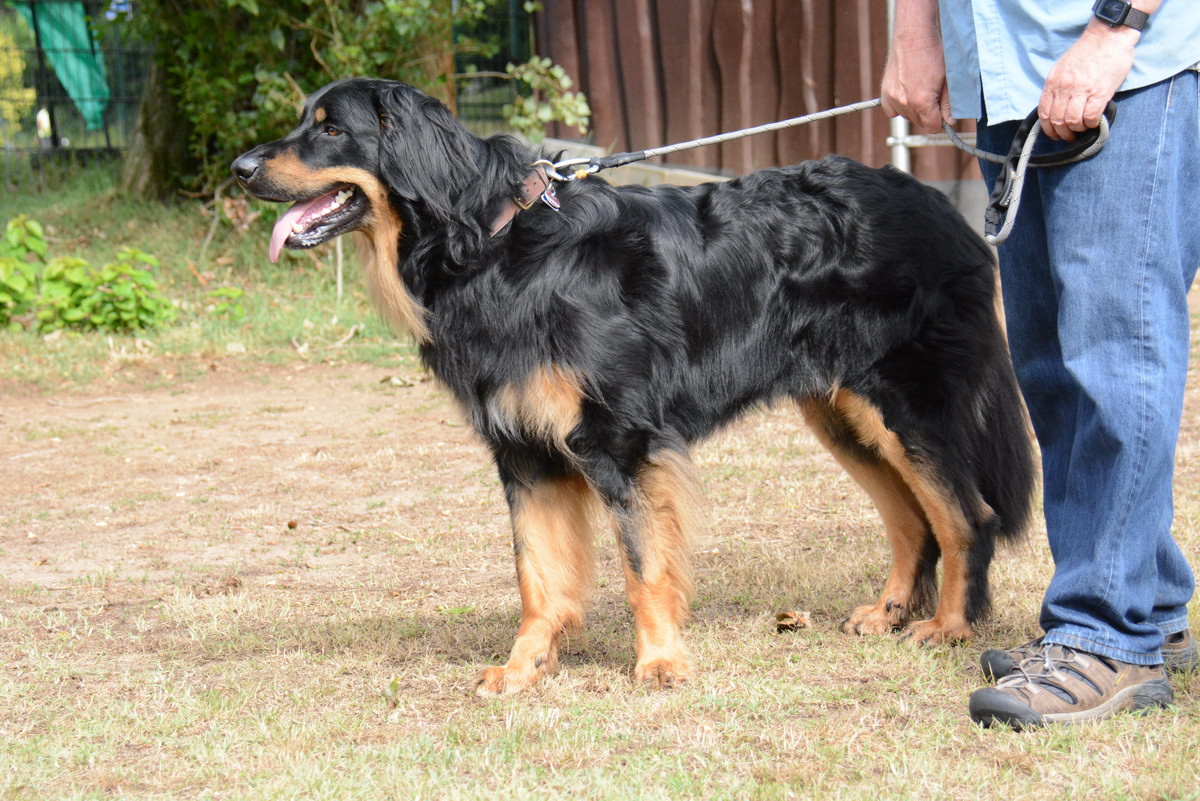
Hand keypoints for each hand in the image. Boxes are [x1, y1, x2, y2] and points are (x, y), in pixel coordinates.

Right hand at [880, 0, 954, 133]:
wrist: (913, 37)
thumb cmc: (932, 54)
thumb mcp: (947, 80)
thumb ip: (948, 104)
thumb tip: (949, 121)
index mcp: (922, 102)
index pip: (932, 127)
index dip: (940, 122)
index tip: (943, 115)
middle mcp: (905, 103)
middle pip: (920, 123)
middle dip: (928, 115)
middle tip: (933, 97)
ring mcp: (893, 98)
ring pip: (907, 117)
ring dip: (915, 110)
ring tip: (920, 91)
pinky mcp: (885, 93)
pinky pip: (892, 112)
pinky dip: (899, 107)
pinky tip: (907, 95)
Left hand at [1039, 22, 1137, 140]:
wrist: (1108, 35)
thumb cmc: (1087, 52)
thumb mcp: (1063, 68)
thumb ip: (1058, 87)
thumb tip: (1057, 107)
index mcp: (1053, 82)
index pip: (1044, 113)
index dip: (1048, 128)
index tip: (1054, 134)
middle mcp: (1064, 87)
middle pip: (1057, 120)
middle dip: (1063, 133)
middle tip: (1070, 137)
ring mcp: (1082, 90)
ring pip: (1072, 121)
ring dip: (1077, 130)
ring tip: (1083, 129)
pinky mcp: (1100, 92)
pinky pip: (1091, 116)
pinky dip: (1091, 124)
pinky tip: (1094, 122)